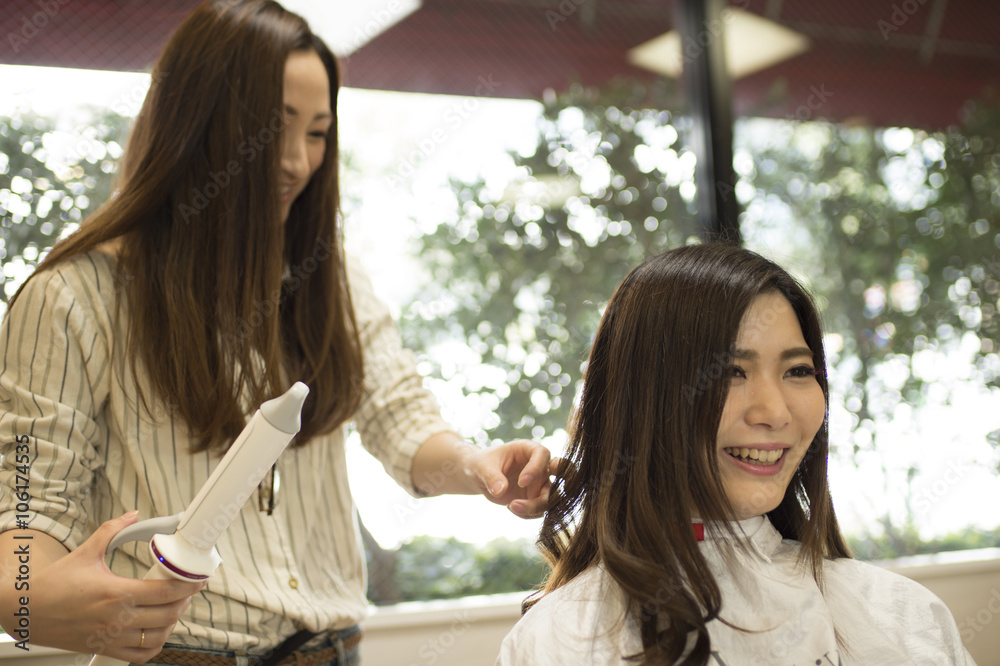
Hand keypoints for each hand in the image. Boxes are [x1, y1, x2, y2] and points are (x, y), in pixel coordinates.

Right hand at [1, 513, 204, 662]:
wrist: (25, 612)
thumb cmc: (53, 585)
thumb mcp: (85, 553)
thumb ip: (112, 531)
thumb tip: (133, 515)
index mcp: (116, 593)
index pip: (166, 592)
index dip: (189, 586)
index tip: (199, 579)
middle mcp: (117, 619)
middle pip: (168, 615)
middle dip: (185, 602)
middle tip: (189, 589)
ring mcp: (111, 638)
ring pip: (158, 637)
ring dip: (173, 623)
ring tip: (176, 608)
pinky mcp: (104, 649)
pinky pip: (140, 655)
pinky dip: (155, 645)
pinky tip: (157, 631)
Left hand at [468, 440, 563, 517]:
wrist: (479, 477)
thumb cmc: (482, 464)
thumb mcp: (482, 467)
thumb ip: (492, 477)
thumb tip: (500, 490)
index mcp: (528, 449)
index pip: (543, 454)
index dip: (536, 468)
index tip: (521, 482)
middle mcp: (539, 465)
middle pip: (558, 477)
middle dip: (556, 486)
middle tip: (543, 498)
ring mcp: (539, 483)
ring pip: (550, 498)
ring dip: (534, 506)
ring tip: (511, 506)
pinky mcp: (535, 498)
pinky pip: (539, 509)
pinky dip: (528, 513)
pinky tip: (511, 508)